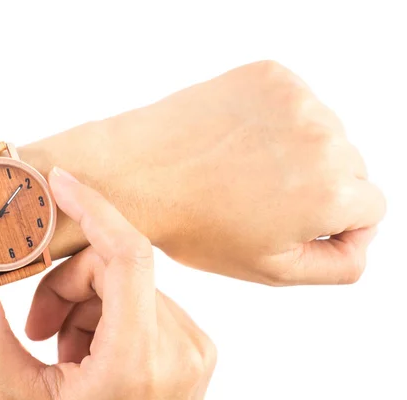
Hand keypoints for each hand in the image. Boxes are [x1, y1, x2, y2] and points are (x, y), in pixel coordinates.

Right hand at [0, 167, 215, 399]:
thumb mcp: (16, 396)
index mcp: (138, 361)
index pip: (127, 255)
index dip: (93, 208)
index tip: (60, 182)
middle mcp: (180, 349)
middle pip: (114, 268)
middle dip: (67, 286)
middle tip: (38, 328)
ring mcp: (195, 348)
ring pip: (128, 284)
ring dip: (87, 305)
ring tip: (66, 352)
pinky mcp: (196, 346)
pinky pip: (146, 301)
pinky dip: (111, 316)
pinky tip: (95, 356)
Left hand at [75, 60, 384, 285]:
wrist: (134, 172)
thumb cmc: (195, 225)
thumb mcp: (271, 268)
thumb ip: (338, 263)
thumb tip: (360, 236)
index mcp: (332, 192)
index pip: (370, 207)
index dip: (332, 221)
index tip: (290, 220)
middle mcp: (324, 138)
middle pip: (351, 166)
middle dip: (316, 185)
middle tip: (260, 197)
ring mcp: (296, 99)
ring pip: (324, 132)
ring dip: (297, 150)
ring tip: (244, 169)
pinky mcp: (270, 75)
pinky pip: (295, 103)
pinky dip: (275, 121)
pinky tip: (238, 141)